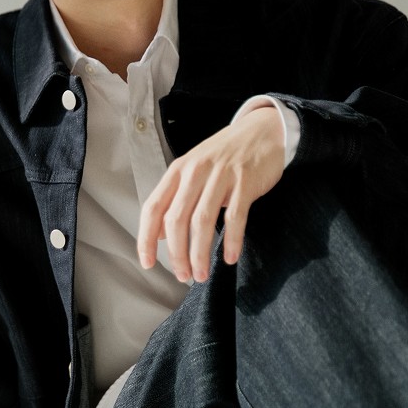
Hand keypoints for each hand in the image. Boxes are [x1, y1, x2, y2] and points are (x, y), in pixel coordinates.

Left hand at [138, 107, 284, 282]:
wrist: (261, 131)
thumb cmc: (224, 157)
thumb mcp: (193, 172)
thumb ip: (175, 200)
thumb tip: (159, 235)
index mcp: (177, 171)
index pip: (153, 208)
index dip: (146, 238)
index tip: (148, 262)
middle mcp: (195, 172)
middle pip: (177, 220)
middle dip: (176, 254)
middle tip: (183, 276)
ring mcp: (220, 176)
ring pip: (202, 222)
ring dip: (200, 254)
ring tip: (201, 274)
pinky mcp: (245, 182)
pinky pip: (235, 217)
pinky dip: (231, 241)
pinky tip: (230, 258)